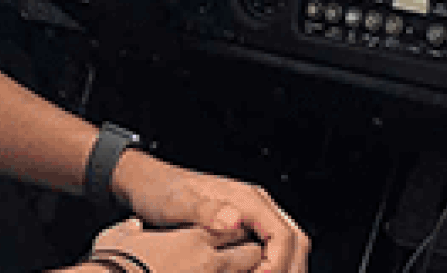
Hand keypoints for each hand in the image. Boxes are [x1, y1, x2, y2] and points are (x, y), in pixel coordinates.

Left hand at [110, 153, 309, 272]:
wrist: (151, 184)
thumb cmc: (163, 191)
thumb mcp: (177, 203)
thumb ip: (205, 211)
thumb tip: (233, 220)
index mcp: (247, 199)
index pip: (283, 236)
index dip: (278, 264)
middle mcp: (256, 206)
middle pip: (295, 241)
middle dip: (290, 269)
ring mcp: (254, 216)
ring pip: (288, 246)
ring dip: (285, 268)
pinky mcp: (247, 227)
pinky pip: (272, 249)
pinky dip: (272, 266)